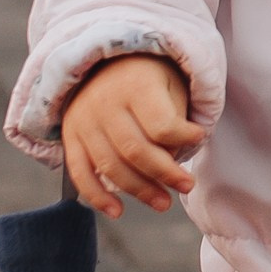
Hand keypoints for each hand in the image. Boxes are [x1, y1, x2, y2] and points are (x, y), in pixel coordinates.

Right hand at [61, 53, 200, 217]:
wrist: (107, 60)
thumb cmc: (150, 76)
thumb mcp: (171, 83)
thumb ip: (174, 119)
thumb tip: (170, 160)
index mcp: (135, 84)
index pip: (160, 124)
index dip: (184, 138)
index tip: (200, 137)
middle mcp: (104, 102)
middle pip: (135, 150)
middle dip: (165, 174)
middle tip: (187, 185)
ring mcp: (83, 119)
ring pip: (110, 166)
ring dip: (139, 190)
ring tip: (163, 202)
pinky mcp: (70, 134)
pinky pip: (80, 172)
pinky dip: (96, 196)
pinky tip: (117, 211)